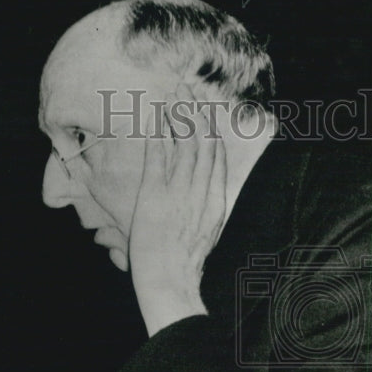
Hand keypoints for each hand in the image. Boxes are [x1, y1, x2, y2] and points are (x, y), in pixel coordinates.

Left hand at [128, 83, 226, 336]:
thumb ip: (205, 216)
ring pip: (184, 143)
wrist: (170, 283)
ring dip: (178, 114)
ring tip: (172, 92)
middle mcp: (200, 192)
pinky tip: (155, 116)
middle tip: (186, 88)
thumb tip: (204, 207)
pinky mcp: (156, 195)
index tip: (202, 111)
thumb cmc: (184, 269)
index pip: (216, 157)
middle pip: (202, 142)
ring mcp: (179, 192)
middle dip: (195, 111)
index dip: (210, 130)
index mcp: (215, 202)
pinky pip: (159, 156)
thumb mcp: (204, 238)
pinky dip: (159, 133)